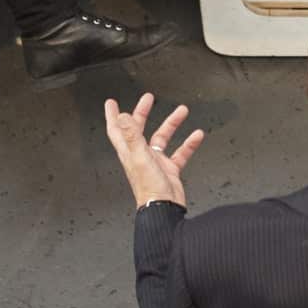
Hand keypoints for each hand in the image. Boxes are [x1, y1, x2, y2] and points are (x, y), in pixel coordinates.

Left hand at [103, 92, 205, 208]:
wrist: (164, 209)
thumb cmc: (149, 189)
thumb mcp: (140, 158)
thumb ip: (132, 136)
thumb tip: (123, 116)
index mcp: (129, 152)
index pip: (117, 130)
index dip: (113, 116)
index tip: (111, 103)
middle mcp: (140, 155)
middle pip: (139, 129)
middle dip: (142, 112)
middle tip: (148, 99)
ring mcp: (155, 162)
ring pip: (162, 137)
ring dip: (172, 124)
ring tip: (182, 110)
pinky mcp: (169, 169)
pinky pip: (180, 152)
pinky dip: (188, 143)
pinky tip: (196, 136)